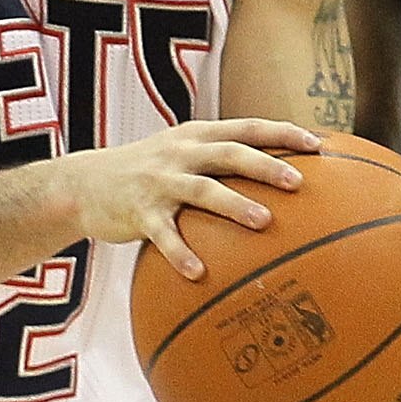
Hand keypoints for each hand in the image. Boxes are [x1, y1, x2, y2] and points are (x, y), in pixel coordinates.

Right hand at [66, 120, 322, 280]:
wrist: (83, 184)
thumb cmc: (146, 173)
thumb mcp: (180, 155)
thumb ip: (219, 161)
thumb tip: (276, 179)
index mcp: (196, 136)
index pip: (247, 127)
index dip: (282, 133)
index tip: (317, 145)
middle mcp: (180, 153)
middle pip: (230, 153)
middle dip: (266, 165)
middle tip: (298, 182)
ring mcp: (159, 182)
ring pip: (202, 190)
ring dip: (235, 205)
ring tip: (264, 223)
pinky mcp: (139, 212)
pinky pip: (164, 235)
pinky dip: (182, 253)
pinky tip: (199, 274)